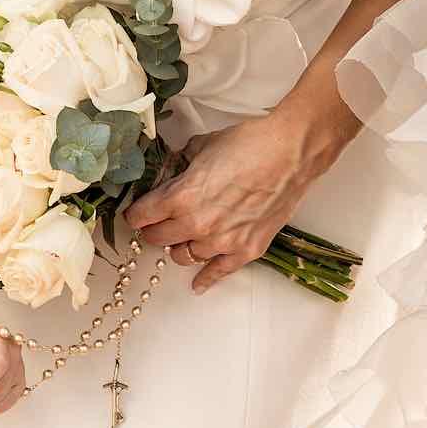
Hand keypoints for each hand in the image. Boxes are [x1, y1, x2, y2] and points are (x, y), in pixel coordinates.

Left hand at [126, 112, 325, 294]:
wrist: (290, 153)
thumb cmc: (248, 143)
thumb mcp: (202, 146)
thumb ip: (182, 165)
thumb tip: (174, 171)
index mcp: (182, 196)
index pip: (142, 216)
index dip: (136, 214)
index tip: (136, 214)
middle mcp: (197, 224)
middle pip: (158, 239)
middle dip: (153, 231)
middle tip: (156, 224)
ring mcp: (222, 241)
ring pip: (183, 257)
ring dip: (179, 247)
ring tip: (183, 238)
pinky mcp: (246, 250)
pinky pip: (218, 273)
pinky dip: (205, 279)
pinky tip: (198, 284)